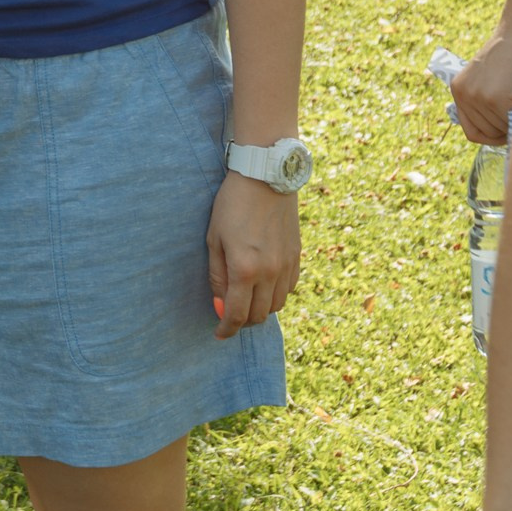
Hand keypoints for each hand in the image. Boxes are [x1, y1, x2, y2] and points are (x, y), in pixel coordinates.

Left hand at [208, 170, 299, 339]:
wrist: (266, 176)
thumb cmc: (232, 205)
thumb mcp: (214, 239)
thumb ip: (217, 276)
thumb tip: (219, 304)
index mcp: (245, 269)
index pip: (237, 315)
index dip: (226, 329)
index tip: (219, 334)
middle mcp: (270, 273)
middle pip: (259, 316)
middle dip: (243, 322)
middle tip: (230, 315)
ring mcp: (286, 265)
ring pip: (277, 306)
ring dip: (261, 309)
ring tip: (247, 300)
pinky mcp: (297, 256)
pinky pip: (289, 288)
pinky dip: (276, 294)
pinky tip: (264, 284)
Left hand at [451, 27, 511, 146]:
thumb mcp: (488, 75)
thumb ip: (484, 100)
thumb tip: (497, 136)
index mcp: (459, 89)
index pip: (474, 132)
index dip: (494, 135)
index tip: (508, 130)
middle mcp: (465, 95)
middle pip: (490, 133)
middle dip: (508, 126)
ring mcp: (480, 98)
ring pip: (503, 131)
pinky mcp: (496, 100)